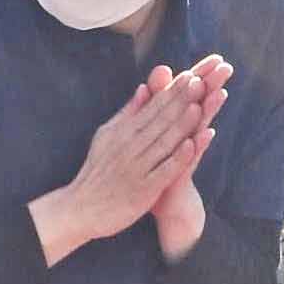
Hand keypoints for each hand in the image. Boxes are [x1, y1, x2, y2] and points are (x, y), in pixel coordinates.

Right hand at [36, 61, 223, 259]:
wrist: (81, 208)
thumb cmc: (98, 171)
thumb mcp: (108, 136)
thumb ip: (129, 113)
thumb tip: (145, 88)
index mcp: (123, 132)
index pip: (152, 108)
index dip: (173, 92)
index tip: (191, 75)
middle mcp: (129, 146)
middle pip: (160, 121)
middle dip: (181, 101)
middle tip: (201, 82)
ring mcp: (136, 167)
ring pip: (163, 142)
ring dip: (182, 124)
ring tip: (200, 107)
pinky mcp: (142, 189)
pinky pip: (163, 171)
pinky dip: (177, 158)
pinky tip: (192, 145)